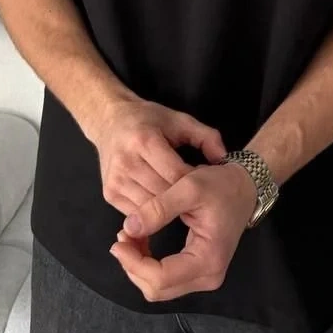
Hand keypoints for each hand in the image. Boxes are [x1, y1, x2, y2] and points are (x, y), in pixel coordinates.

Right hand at [86, 90, 228, 263]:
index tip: (205, 184)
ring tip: (181, 200)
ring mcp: (115, 180)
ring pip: (151, 207)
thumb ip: (206, 136)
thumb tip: (223, 159)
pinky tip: (163, 204)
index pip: (176, 175)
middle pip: (164, 193)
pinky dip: (152, 212)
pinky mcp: (109, 194)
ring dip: (168, 207)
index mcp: (145, 141)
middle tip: (196, 196)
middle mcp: (127, 162)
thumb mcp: (180, 120)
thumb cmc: (149, 121)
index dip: (194, 183)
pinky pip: (138, 212)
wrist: (110, 121)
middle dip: (183, 197)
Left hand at [109, 161, 258, 301]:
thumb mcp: (189, 187)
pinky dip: (147, 265)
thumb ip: (159, 208)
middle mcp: (208, 276)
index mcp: (208, 259)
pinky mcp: (199, 272)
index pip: (160, 278)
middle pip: (157, 289)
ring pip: (158, 288)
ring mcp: (204, 277)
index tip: (118, 240)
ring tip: (129, 236)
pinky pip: (165, 279)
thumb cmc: (221, 185)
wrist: (244, 188)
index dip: (133, 263)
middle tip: (121, 237)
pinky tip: (142, 241)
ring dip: (138, 266)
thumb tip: (128, 228)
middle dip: (133, 265)